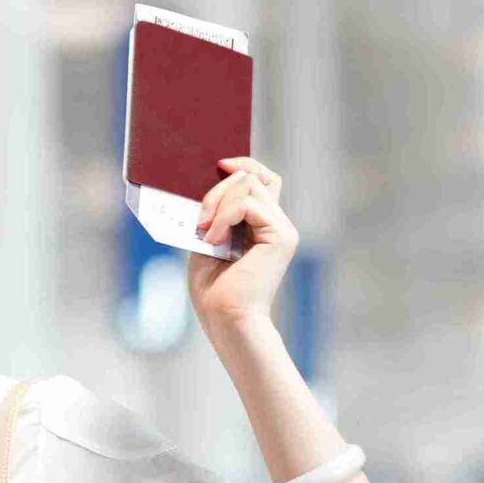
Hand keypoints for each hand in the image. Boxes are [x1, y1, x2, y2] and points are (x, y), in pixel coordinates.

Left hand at [187, 157, 297, 331]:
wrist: (226, 319)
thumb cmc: (214, 289)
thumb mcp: (207, 240)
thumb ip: (215, 213)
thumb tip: (210, 180)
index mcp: (262, 225)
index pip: (264, 179)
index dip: (245, 164)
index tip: (219, 163)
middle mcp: (278, 224)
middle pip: (254, 177)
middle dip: (219, 188)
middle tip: (200, 218)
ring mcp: (282, 229)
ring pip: (250, 185)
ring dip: (218, 202)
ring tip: (205, 232)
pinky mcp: (282, 236)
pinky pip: (248, 204)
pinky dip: (224, 216)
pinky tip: (213, 239)